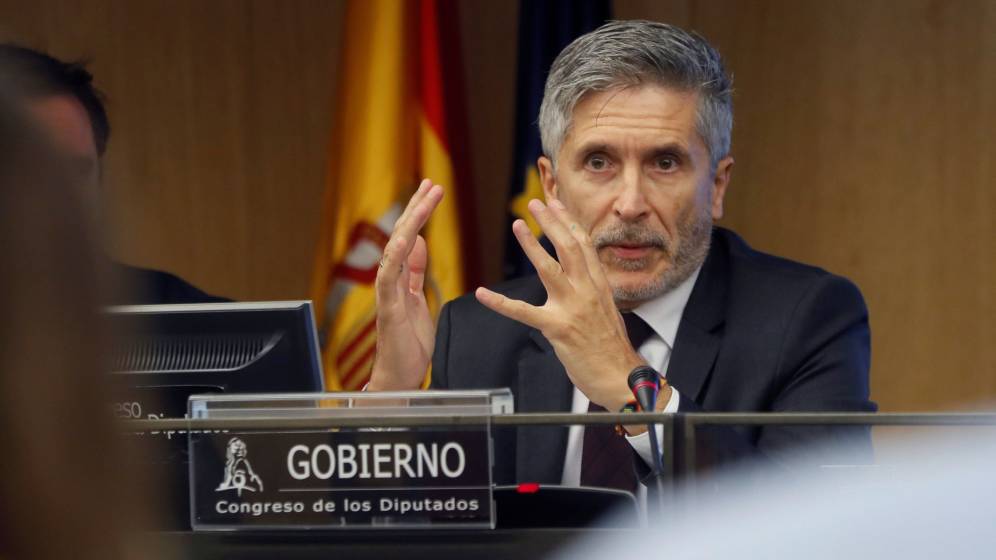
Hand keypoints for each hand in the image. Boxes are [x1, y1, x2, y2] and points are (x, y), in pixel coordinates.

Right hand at [367, 179, 443, 390]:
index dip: (419, 213)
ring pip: (396, 247)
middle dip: (416, 208)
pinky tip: (408, 235)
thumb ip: (415, 272)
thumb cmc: (409, 343)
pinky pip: (389, 275)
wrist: (400, 376)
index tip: (431, 191)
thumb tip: (419, 243)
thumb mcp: (418, 299)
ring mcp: (387, 291)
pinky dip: (396, 254)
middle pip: (402, 235)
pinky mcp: (388, 307)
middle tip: (430, 184)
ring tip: (425, 199)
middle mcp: (391, 279)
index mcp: (401, 277)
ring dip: (411, 222)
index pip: (410, 236)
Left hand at [475, 198, 656, 411]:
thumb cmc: (611, 349)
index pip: (584, 246)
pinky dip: (500, 303)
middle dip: (552, 223)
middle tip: (536, 203)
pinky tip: (482, 294)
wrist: (621, 378)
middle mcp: (588, 291)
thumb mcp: (607, 312)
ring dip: (531, 246)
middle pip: (569, 248)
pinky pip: (523, 312)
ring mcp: (573, 308)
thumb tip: (581, 278)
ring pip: (549, 269)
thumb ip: (592, 293)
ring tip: (517, 226)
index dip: (569, 222)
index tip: (557, 204)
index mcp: (599, 287)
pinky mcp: (558, 328)